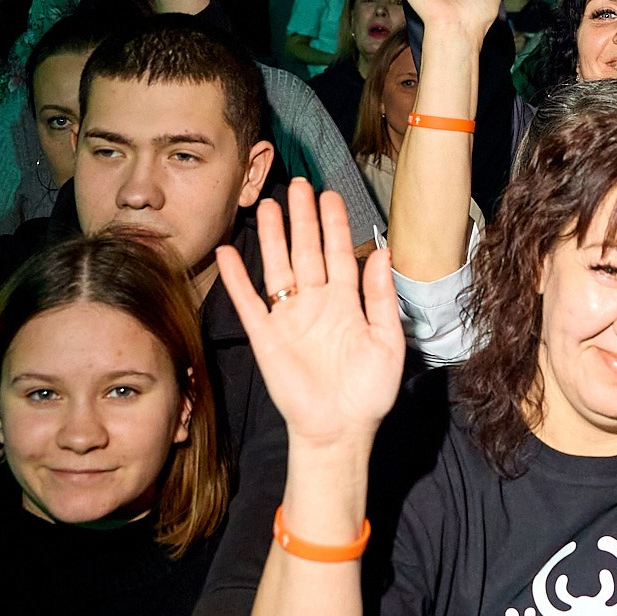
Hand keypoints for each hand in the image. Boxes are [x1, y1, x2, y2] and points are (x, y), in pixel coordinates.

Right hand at [214, 181, 404, 452]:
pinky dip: (237, 278)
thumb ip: (382, 297)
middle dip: (304, 218)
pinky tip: (228, 252)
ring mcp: (289, 318)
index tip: (330, 195)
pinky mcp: (266, 337)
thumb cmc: (369, 392)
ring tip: (270, 205)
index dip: (334, 224)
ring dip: (273, 237)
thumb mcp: (388, 341)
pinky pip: (249, 302)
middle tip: (300, 185)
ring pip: (278, 268)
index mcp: (346, 302)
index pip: (339, 253)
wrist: (340, 430)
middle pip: (306, 251)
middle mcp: (315, 304)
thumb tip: (382, 253)